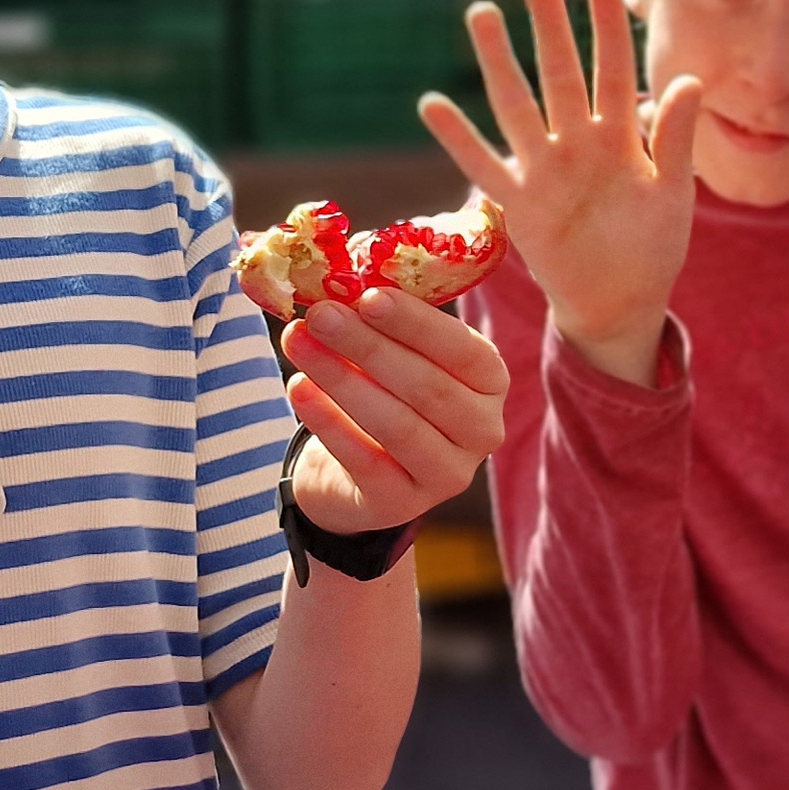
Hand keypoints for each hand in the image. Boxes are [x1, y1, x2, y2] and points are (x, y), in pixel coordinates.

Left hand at [278, 287, 510, 535]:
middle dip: (369, 346)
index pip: (464, 351)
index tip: (368, 297)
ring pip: (398, 424)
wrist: (356, 474)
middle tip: (321, 315)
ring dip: (342, 378)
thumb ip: (380, 322)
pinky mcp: (403, 505)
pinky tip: (298, 387)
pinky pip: (364, 460)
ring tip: (299, 341)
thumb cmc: (382, 392)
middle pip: (428, 387)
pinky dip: (327, 421)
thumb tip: (339, 284)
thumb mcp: (393, 353)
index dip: (416, 323)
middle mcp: (483, 431)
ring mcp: (449, 474)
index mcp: (490, 382)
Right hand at [424, 0, 701, 385]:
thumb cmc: (652, 246)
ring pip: (518, 105)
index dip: (606, 27)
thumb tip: (689, 80)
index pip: (613, 70)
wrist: (622, 302)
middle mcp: (578, 143)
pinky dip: (459, 139)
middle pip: (560, 74)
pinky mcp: (520, 205)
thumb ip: (676, 139)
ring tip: (482, 14)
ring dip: (499, 62)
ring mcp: (545, 170)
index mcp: (620, 137)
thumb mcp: (672, 193)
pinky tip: (433, 104)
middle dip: (549, 26)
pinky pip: (485, 166)